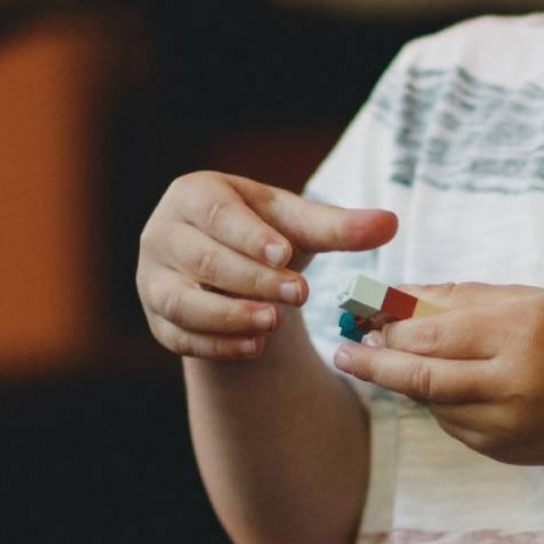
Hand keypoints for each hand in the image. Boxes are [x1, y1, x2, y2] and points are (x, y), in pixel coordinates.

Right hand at [136, 171, 396, 359]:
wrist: (234, 270)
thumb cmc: (267, 235)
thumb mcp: (301, 226)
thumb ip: (340, 227)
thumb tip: (391, 223)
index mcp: (194, 195)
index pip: (216, 214)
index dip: (249, 235)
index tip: (285, 253)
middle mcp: (163, 234)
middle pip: (202, 259)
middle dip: (251, 279)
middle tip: (297, 294)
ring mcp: (153, 279)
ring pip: (182, 301)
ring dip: (227, 315)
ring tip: (272, 324)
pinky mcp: (158, 319)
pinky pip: (180, 336)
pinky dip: (217, 345)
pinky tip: (254, 348)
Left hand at [331, 283, 543, 465]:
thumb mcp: (530, 302)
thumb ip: (462, 297)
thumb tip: (395, 295)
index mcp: (522, 331)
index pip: (434, 331)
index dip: (390, 325)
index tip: (360, 314)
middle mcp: (514, 381)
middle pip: (420, 376)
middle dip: (375, 362)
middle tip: (345, 351)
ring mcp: (506, 423)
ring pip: (430, 402)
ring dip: (404, 380)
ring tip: (387, 359)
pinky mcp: (499, 449)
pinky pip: (449, 422)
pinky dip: (436, 401)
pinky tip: (443, 383)